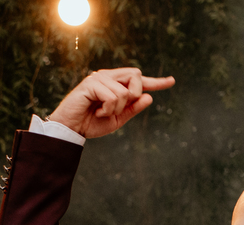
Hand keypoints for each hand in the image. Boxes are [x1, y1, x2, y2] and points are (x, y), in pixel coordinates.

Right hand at [48, 68, 174, 138]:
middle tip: (119, 109)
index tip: (171, 81)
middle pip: (136, 76)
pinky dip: (109, 108)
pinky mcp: (91, 83)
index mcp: (115, 84)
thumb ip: (133, 108)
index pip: (138, 80)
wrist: (71, 129)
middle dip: (134, 95)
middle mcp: (108, 76)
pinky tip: (98, 111)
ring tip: (103, 112)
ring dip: (117, 108)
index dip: (156, 81)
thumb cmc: (91, 123)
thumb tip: (149, 97)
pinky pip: (113, 96)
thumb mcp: (117, 119)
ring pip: (125, 91)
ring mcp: (99, 78)